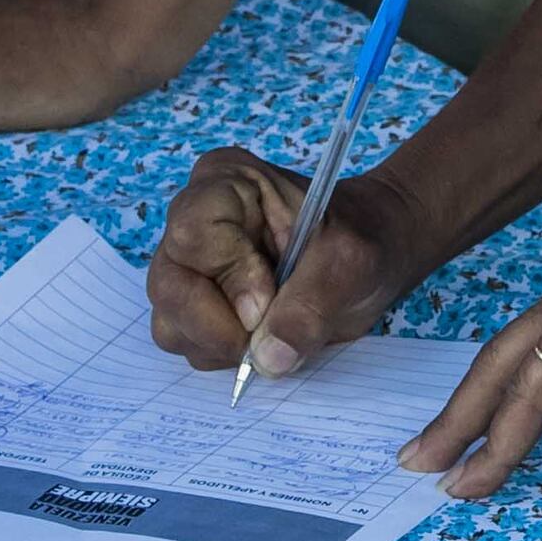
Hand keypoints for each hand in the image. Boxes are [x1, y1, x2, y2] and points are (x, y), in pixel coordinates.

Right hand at [147, 148, 432, 376]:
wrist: (371, 255)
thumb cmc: (362, 240)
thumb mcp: (351, 263)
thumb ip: (310, 306)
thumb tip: (267, 358)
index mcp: (227, 182)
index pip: (195, 233)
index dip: (230, 278)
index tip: (269, 307)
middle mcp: (194, 219)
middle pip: (171, 285)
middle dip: (221, 326)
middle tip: (272, 335)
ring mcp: (187, 266)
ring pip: (171, 323)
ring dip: (222, 344)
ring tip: (274, 327)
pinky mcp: (192, 304)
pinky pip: (185, 343)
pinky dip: (223, 354)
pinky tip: (261, 336)